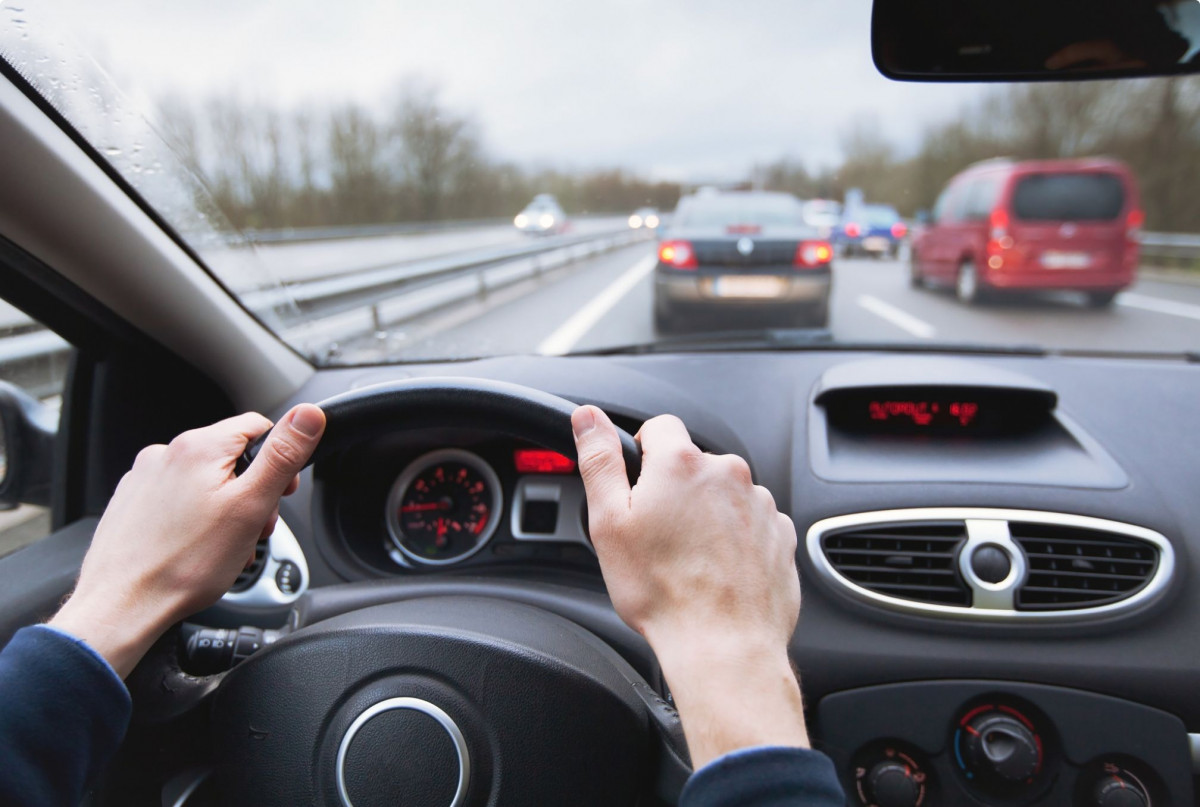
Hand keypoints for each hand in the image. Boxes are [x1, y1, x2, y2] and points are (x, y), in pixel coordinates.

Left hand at [50, 404, 325, 677]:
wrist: (123, 605)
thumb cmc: (184, 564)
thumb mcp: (251, 505)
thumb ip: (283, 455)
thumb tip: (309, 415)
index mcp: (199, 446)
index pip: (258, 426)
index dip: (279, 460)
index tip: (281, 493)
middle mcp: (166, 453)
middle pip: (231, 457)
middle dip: (251, 492)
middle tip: (253, 529)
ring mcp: (145, 478)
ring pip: (205, 481)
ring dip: (226, 509)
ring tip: (225, 546)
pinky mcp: (132, 502)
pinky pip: (178, 499)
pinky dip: (196, 519)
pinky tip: (197, 548)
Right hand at [571, 405, 807, 767]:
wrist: (723, 646)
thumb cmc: (663, 592)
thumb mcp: (609, 523)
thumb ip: (599, 460)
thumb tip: (588, 417)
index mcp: (682, 463)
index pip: (660, 428)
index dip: (642, 456)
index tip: (638, 491)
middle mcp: (728, 473)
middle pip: (693, 465)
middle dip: (675, 492)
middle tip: (658, 538)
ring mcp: (760, 504)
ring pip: (723, 496)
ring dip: (707, 516)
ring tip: (690, 562)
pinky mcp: (780, 534)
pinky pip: (751, 524)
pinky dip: (735, 540)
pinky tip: (717, 572)